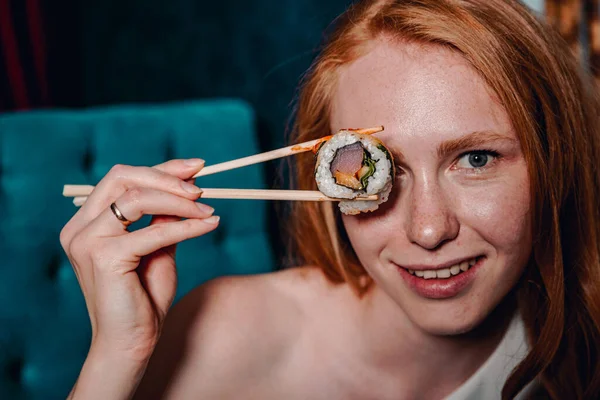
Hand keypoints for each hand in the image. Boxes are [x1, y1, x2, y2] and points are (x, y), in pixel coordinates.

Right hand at [60, 159, 218, 362]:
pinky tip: (209, 225)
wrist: (131, 342)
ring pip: (137, 198)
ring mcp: (87, 241)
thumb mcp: (157, 247)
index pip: (122, 179)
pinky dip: (186, 226)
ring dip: (179, 201)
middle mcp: (79, 228)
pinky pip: (153, 231)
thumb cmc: (143, 297)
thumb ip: (163, 218)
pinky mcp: (103, 258)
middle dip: (167, 177)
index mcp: (87, 222)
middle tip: (202, 188)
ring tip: (208, 209)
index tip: (197, 167)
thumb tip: (186, 187)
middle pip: (123, 177)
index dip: (162, 169)